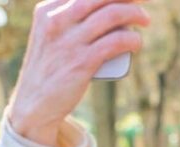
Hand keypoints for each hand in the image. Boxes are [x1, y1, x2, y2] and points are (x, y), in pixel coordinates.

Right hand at [8, 0, 149, 146]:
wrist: (35, 103)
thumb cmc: (49, 68)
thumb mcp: (49, 36)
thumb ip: (66, 20)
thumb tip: (101, 10)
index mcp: (47, 10)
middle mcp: (57, 20)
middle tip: (143, 2)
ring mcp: (69, 41)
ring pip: (112, 15)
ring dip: (136, 14)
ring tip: (145, 21)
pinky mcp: (82, 62)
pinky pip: (116, 42)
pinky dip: (133, 39)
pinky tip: (137, 42)